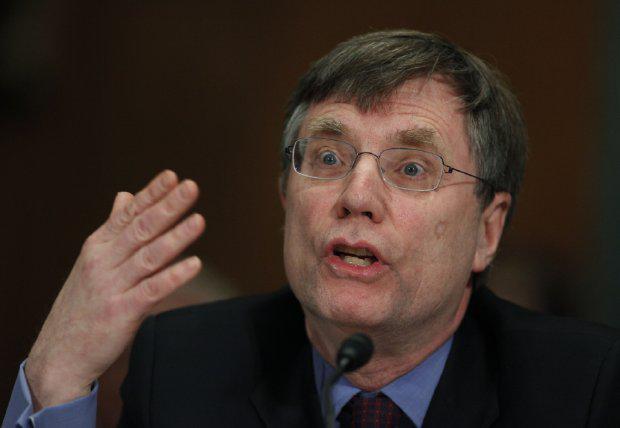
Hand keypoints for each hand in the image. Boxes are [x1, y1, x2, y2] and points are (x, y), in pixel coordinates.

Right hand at [25, 170, 204, 409]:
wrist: (60, 353)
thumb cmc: (82, 304)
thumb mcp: (93, 260)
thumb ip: (114, 228)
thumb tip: (125, 195)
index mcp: (98, 246)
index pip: (129, 213)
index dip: (152, 194)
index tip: (173, 176)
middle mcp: (103, 261)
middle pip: (140, 229)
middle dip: (167, 206)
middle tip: (191, 187)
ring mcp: (111, 287)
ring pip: (148, 256)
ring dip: (175, 237)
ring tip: (199, 220)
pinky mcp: (121, 313)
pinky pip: (152, 291)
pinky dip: (173, 277)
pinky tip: (195, 264)